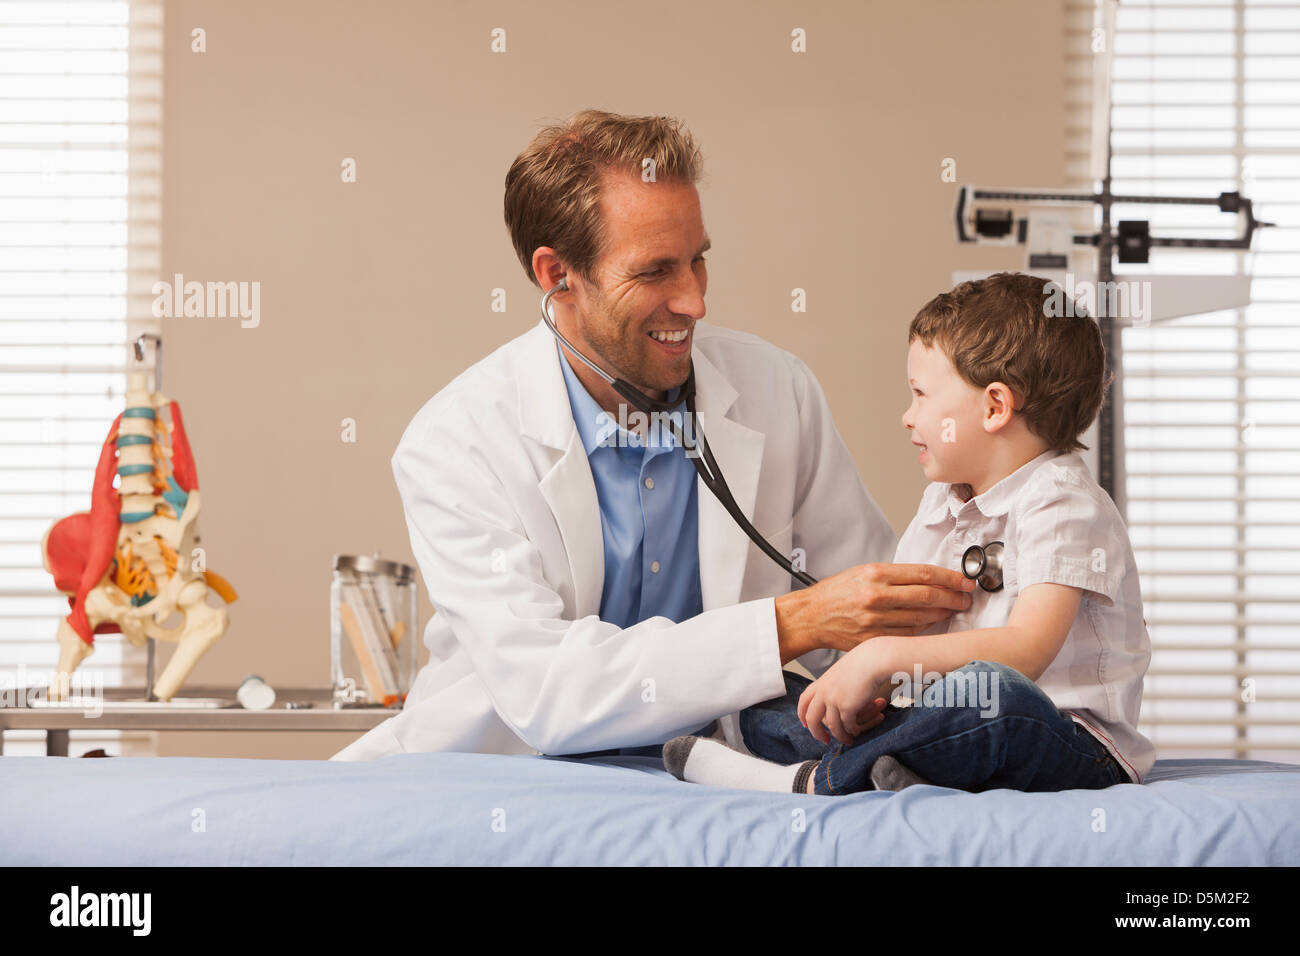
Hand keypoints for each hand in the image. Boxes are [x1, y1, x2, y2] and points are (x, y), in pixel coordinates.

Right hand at [775, 562, 975, 662]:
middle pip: (928, 597)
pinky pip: (908, 635)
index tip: (965, 582)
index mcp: (876, 574)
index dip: (950, 578)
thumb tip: (929, 579)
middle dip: (953, 598)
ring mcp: (876, 621)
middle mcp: (877, 596)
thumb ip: (895, 576)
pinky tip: (930, 625)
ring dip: (943, 615)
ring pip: (922, 619)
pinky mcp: (874, 640)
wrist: (811, 616)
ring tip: (952, 611)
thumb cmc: (837, 592)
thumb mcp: (863, 571)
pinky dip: (923, 629)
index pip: (924, 574)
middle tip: (966, 599)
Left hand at [797, 641, 899, 745]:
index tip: (805, 724)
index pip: (803, 701)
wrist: (873, 660)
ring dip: (840, 736)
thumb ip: (833, 685)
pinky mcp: (847, 707)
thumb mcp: (839, 672)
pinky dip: (852, 731)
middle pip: (811, 719)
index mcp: (820, 683)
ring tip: (848, 740)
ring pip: (833, 726)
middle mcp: (823, 692)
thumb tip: (834, 696)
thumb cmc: (861, 663)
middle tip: (824, 740)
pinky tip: (857, 731)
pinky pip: (848, 726)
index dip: (802, 714)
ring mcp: (834, 700)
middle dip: (816, 733)